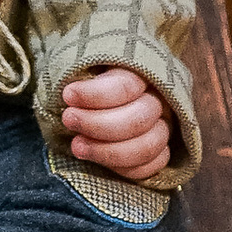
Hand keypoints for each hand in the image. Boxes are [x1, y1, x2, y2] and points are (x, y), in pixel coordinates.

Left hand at [61, 67, 172, 181]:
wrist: (92, 94)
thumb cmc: (84, 76)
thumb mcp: (79, 64)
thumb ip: (78, 72)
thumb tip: (69, 91)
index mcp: (140, 71)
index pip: (127, 85)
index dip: (96, 94)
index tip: (68, 95)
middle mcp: (157, 98)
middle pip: (139, 118)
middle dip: (98, 125)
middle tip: (68, 120)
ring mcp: (162, 125)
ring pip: (148, 146)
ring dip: (108, 152)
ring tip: (77, 146)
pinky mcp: (160, 150)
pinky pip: (153, 165)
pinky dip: (125, 168)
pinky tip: (97, 159)